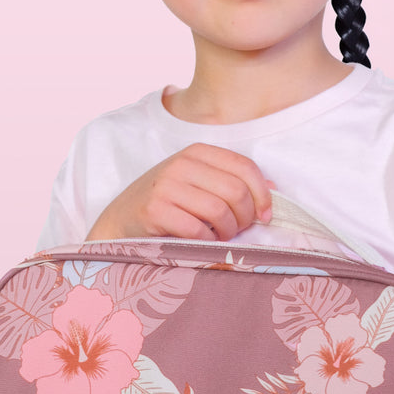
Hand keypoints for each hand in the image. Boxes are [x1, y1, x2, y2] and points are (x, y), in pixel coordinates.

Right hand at [86, 143, 273, 241]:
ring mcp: (166, 186)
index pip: (245, 167)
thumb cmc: (167, 204)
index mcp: (197, 152)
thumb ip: (231, 181)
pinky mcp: (155, 210)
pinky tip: (203, 242)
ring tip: (220, 236)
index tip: (264, 216)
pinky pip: (198, 230)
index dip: (263, 194)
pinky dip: (207, 242)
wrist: (120, 220)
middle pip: (236, 191)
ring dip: (227, 232)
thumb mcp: (198, 183)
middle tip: (237, 230)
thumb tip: (273, 190)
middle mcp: (181, 163)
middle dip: (245, 218)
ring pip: (220, 211)